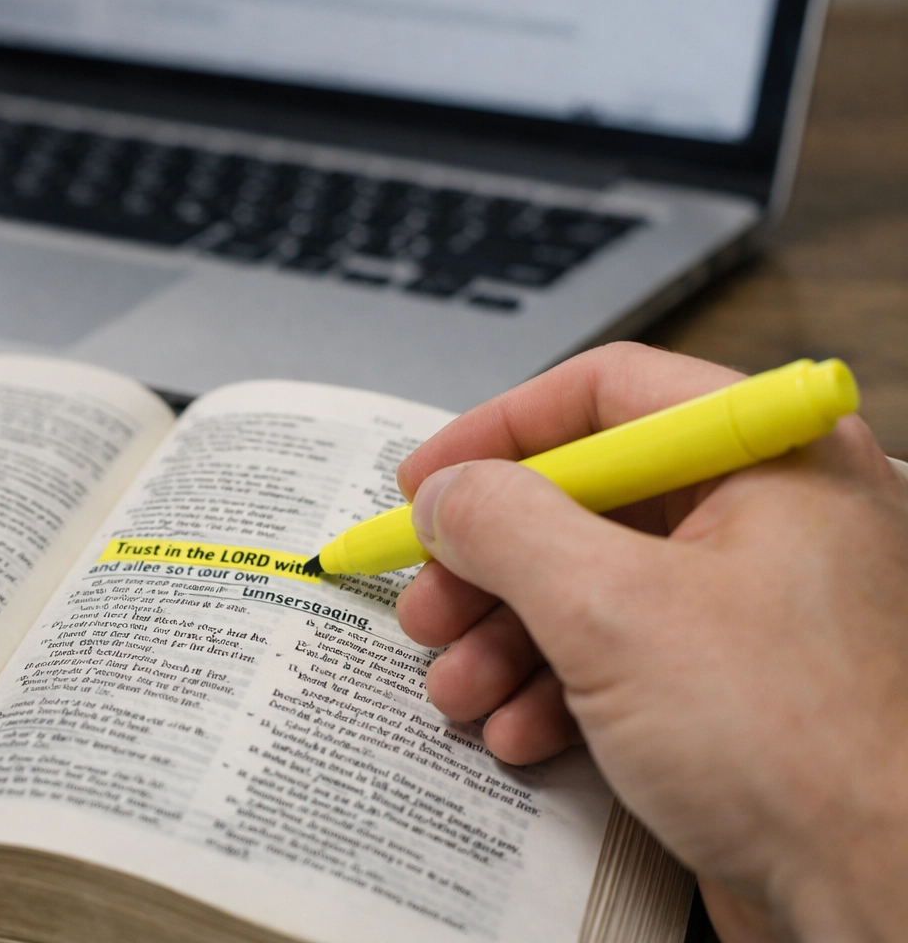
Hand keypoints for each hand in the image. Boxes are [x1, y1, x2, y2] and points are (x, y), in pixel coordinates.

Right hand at [393, 343, 907, 941]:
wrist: (886, 896)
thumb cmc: (798, 743)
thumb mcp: (611, 610)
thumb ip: (506, 526)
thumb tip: (447, 493)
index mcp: (770, 456)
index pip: (608, 393)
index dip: (499, 432)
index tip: (425, 480)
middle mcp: (772, 517)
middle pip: (589, 500)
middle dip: (491, 563)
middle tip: (428, 604)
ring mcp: (758, 606)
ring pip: (595, 587)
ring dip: (507, 639)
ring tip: (458, 688)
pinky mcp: (740, 688)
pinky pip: (625, 659)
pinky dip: (557, 690)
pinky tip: (520, 732)